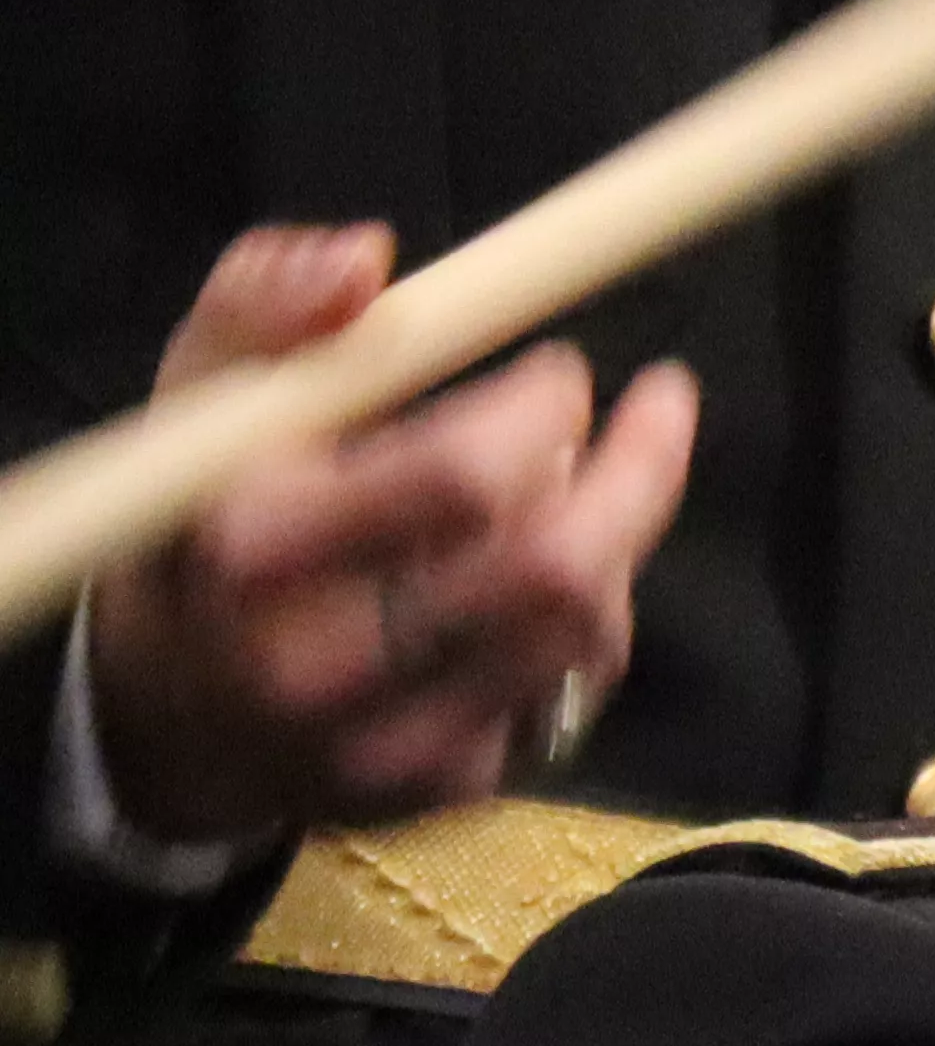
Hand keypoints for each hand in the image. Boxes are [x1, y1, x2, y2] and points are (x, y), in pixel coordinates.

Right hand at [81, 226, 699, 849]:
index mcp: (253, 548)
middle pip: (555, 567)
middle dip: (633, 471)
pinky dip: (589, 613)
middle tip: (652, 409)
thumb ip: (268, 302)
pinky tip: (548, 575)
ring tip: (583, 484)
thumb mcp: (207, 392)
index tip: (567, 368)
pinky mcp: (445, 787)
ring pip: (586, 625)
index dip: (545, 408)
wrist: (171, 709)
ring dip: (616, 536)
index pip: (462, 477)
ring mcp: (388, 741)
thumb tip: (365, 258)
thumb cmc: (205, 512)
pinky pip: (574, 688)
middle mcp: (319, 662)